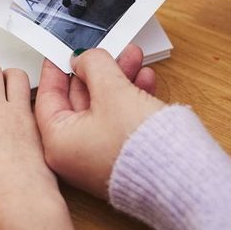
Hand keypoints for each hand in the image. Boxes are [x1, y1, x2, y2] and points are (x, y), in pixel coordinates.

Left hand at [35, 45, 164, 197]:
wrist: (182, 179)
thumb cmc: (140, 148)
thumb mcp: (112, 91)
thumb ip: (94, 66)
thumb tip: (83, 59)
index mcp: (58, 142)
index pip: (48, 97)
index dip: (56, 70)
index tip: (61, 52)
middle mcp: (74, 154)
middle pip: (79, 100)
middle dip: (98, 71)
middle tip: (108, 50)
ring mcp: (99, 158)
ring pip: (104, 108)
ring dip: (119, 80)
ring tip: (134, 58)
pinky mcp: (123, 159)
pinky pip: (119, 121)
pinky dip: (130, 99)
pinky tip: (145, 80)